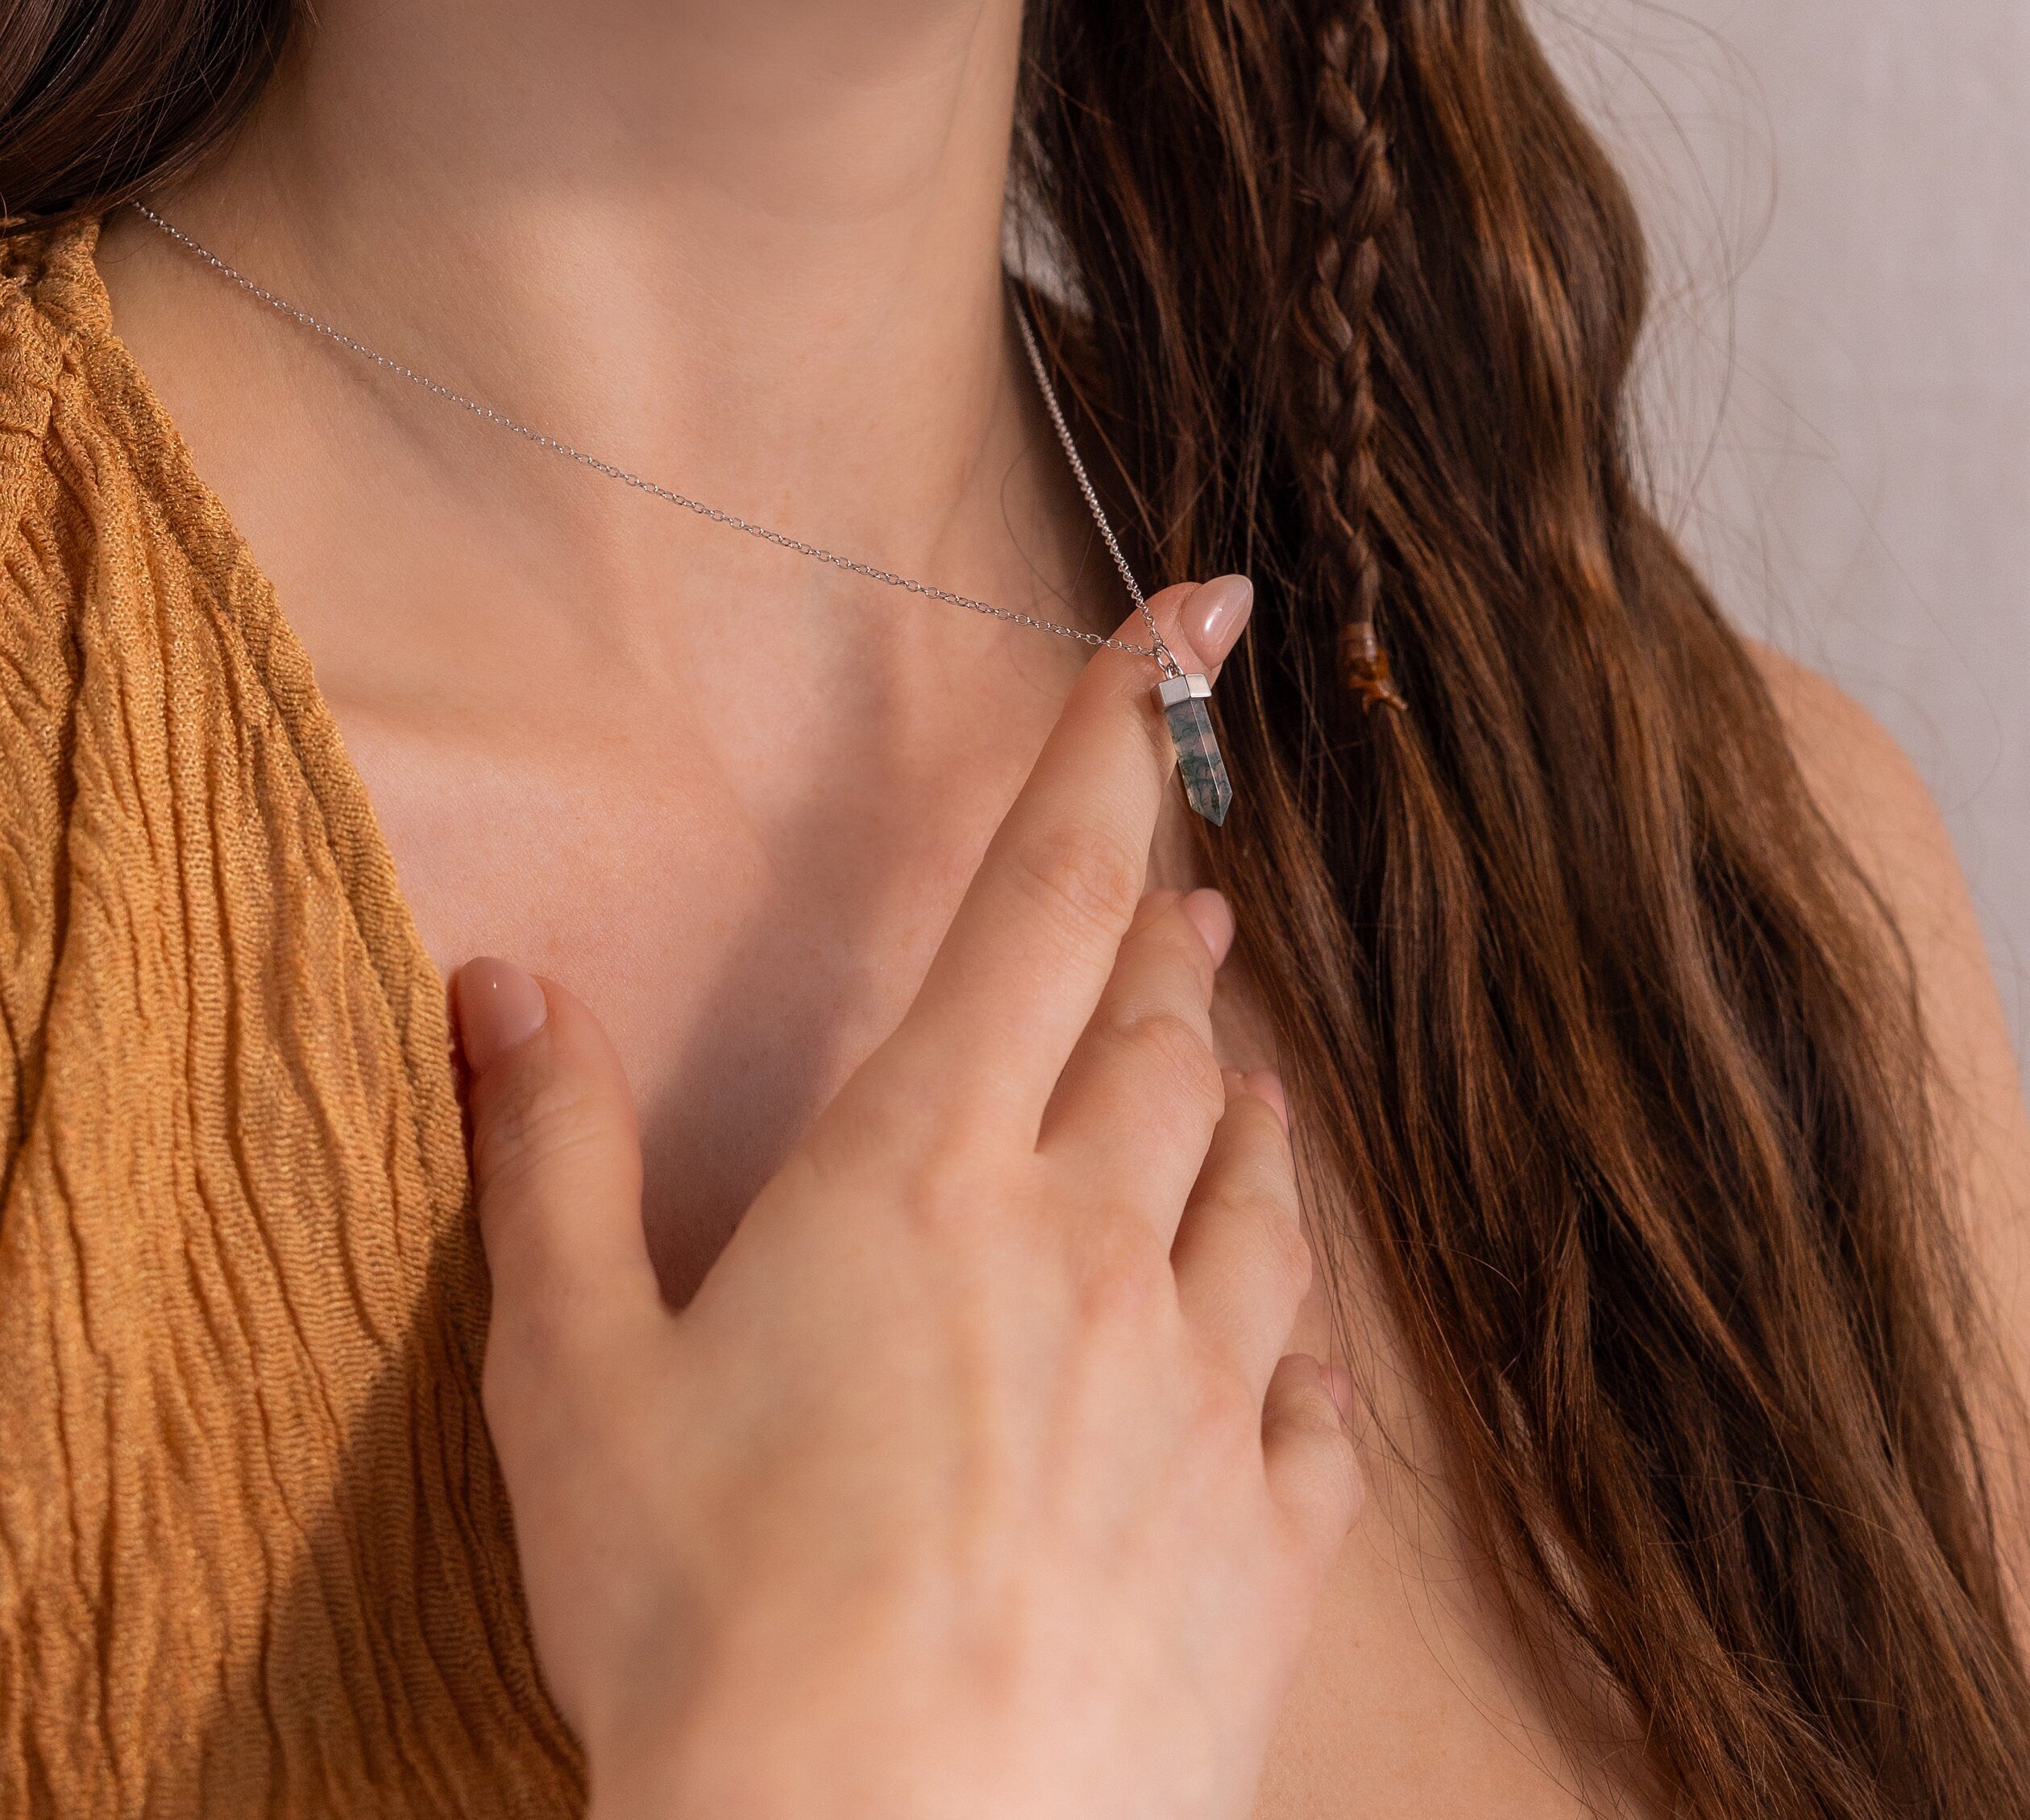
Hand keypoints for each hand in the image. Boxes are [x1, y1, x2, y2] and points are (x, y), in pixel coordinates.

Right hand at [450, 579, 1359, 1819]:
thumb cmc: (706, 1623)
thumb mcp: (571, 1381)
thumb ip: (551, 1158)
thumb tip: (507, 982)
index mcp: (927, 1171)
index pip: (1045, 891)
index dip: (1116, 737)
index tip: (1194, 615)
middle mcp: (1093, 1237)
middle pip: (1166, 1035)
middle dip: (1168, 951)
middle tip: (1180, 905)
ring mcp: (1199, 1385)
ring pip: (1257, 1183)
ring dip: (1245, 1107)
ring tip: (1242, 1068)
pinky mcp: (1264, 1536)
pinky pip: (1314, 1388)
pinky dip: (1295, 1325)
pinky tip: (1285, 1324)